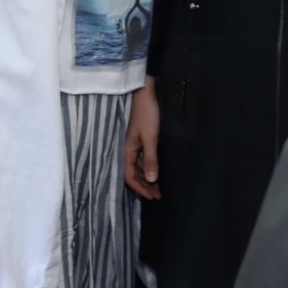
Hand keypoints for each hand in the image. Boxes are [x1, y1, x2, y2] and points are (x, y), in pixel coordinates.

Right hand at [124, 78, 159, 199]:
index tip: (152, 197)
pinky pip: (143, 157)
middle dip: (145, 186)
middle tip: (159, 195)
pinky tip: (158, 170)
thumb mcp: (150, 138)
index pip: (129, 176)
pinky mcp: (143, 138)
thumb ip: (150, 158)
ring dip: (148, 177)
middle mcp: (129, 148)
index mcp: (127, 149)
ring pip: (140, 166)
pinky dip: (150, 166)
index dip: (140, 188)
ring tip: (161, 186)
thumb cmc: (147, 113)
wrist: (147, 91)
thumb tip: (150, 179)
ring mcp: (136, 143)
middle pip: (134, 173)